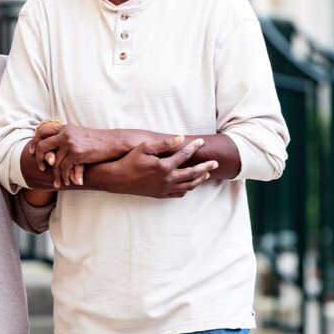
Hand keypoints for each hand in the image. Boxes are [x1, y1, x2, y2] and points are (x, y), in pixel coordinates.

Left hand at [34, 125, 126, 186]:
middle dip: (39, 158)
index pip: (42, 131)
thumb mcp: (79, 134)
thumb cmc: (96, 140)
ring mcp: (70, 143)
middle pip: (42, 146)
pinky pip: (64, 168)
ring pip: (54, 162)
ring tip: (57, 182)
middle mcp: (65, 134)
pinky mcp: (77, 153)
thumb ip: (66, 137)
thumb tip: (54, 146)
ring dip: (55, 174)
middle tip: (41, 167)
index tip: (34, 152)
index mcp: (64, 128)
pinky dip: (64, 176)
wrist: (112, 142)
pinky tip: (68, 182)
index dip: (35, 142)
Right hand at [100, 136, 216, 197]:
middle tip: (214, 162)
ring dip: (199, 179)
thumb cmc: (130, 161)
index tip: (201, 142)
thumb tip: (181, 138)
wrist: (118, 179)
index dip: (194, 147)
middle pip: (193, 173)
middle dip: (205, 167)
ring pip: (188, 186)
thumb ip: (164, 143)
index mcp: (164, 166)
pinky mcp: (161, 194)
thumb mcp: (145, 147)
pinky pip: (179, 193)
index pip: (185, 155)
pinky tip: (191, 184)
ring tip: (207, 173)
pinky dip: (188, 188)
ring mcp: (165, 188)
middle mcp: (167, 179)